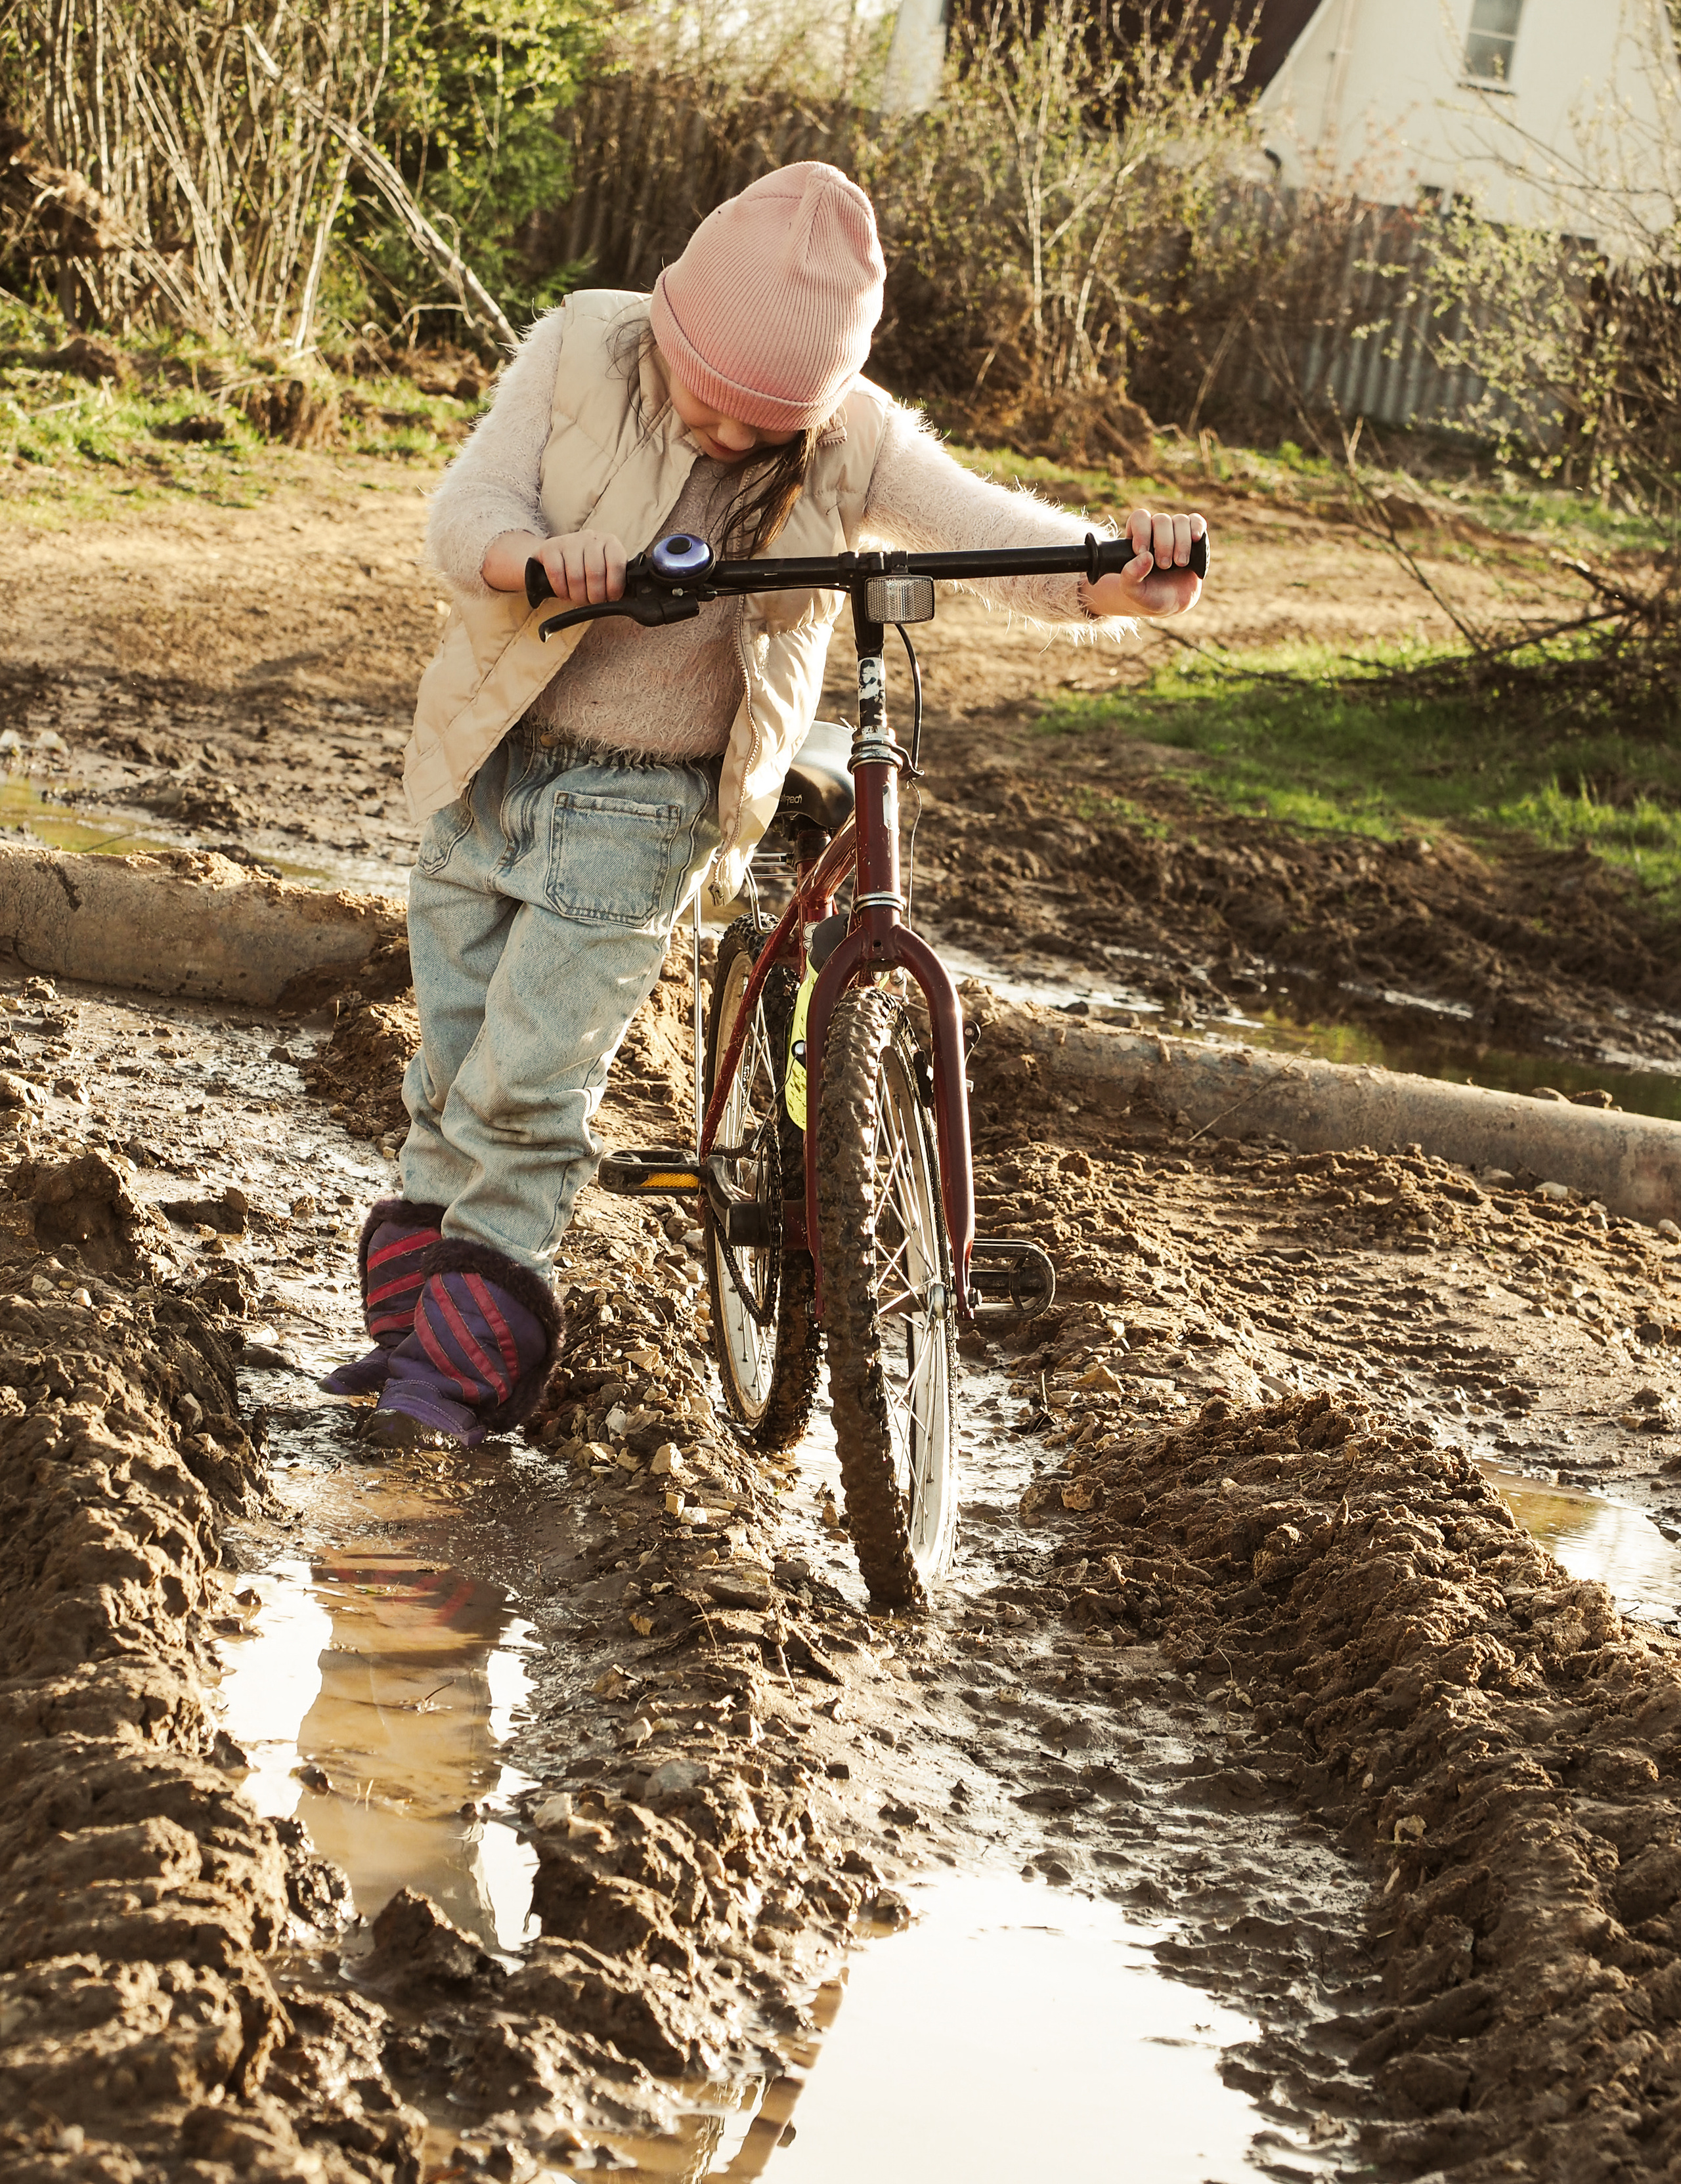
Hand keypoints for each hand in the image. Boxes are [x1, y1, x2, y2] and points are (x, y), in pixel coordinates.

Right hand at [481, 527, 627, 603]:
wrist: (557, 556)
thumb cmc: (587, 569)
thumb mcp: (607, 571)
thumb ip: (618, 580)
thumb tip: (631, 597)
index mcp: (610, 543)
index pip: (616, 565)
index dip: (614, 587)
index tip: (610, 597)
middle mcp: (591, 538)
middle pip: (595, 573)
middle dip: (594, 596)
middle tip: (591, 601)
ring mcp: (570, 540)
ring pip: (575, 576)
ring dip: (577, 596)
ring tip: (578, 597)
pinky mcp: (550, 547)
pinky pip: (556, 574)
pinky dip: (561, 590)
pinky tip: (564, 593)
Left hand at [1085, 508, 1206, 619]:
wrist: (1169, 604)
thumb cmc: (1148, 595)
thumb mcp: (1133, 591)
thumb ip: (1130, 576)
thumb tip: (1145, 556)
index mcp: (1138, 539)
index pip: (1139, 518)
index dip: (1142, 531)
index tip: (1142, 551)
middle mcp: (1156, 532)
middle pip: (1161, 520)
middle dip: (1164, 543)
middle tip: (1164, 565)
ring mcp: (1175, 534)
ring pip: (1180, 520)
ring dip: (1182, 542)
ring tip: (1180, 563)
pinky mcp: (1193, 539)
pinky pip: (1196, 522)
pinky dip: (1197, 527)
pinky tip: (1196, 539)